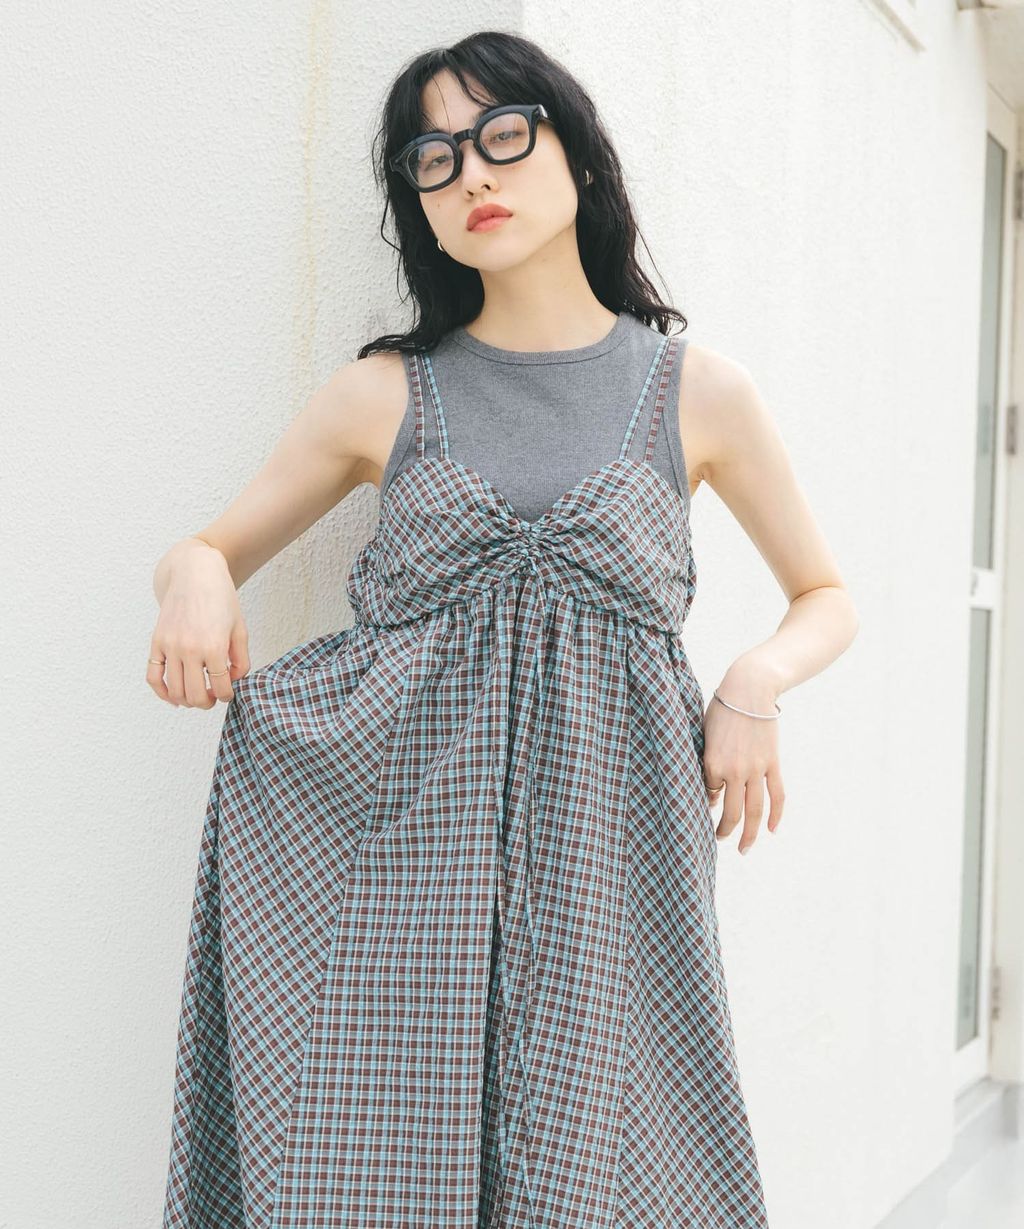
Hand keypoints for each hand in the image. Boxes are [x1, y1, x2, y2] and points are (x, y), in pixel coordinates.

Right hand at [147, 539, 250, 708]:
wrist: (195, 574)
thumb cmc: (221, 599)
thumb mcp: (239, 629)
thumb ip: (241, 659)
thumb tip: (233, 681)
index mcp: (214, 646)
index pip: (221, 688)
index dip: (227, 696)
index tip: (228, 693)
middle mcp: (189, 649)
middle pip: (195, 695)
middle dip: (207, 702)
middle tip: (213, 697)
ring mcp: (170, 646)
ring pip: (174, 690)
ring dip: (186, 701)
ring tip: (196, 696)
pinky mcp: (156, 642)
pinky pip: (153, 676)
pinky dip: (161, 692)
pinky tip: (173, 697)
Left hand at [701, 664, 784, 854]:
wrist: (750, 690)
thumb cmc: (721, 708)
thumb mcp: (704, 733)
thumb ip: (705, 760)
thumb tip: (711, 787)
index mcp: (712, 763)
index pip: (708, 794)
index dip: (708, 801)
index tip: (708, 803)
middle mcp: (735, 771)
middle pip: (731, 812)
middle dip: (724, 831)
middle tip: (719, 841)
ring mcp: (756, 769)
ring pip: (754, 811)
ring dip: (749, 834)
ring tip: (744, 849)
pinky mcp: (773, 764)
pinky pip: (777, 796)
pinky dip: (776, 816)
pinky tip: (772, 830)